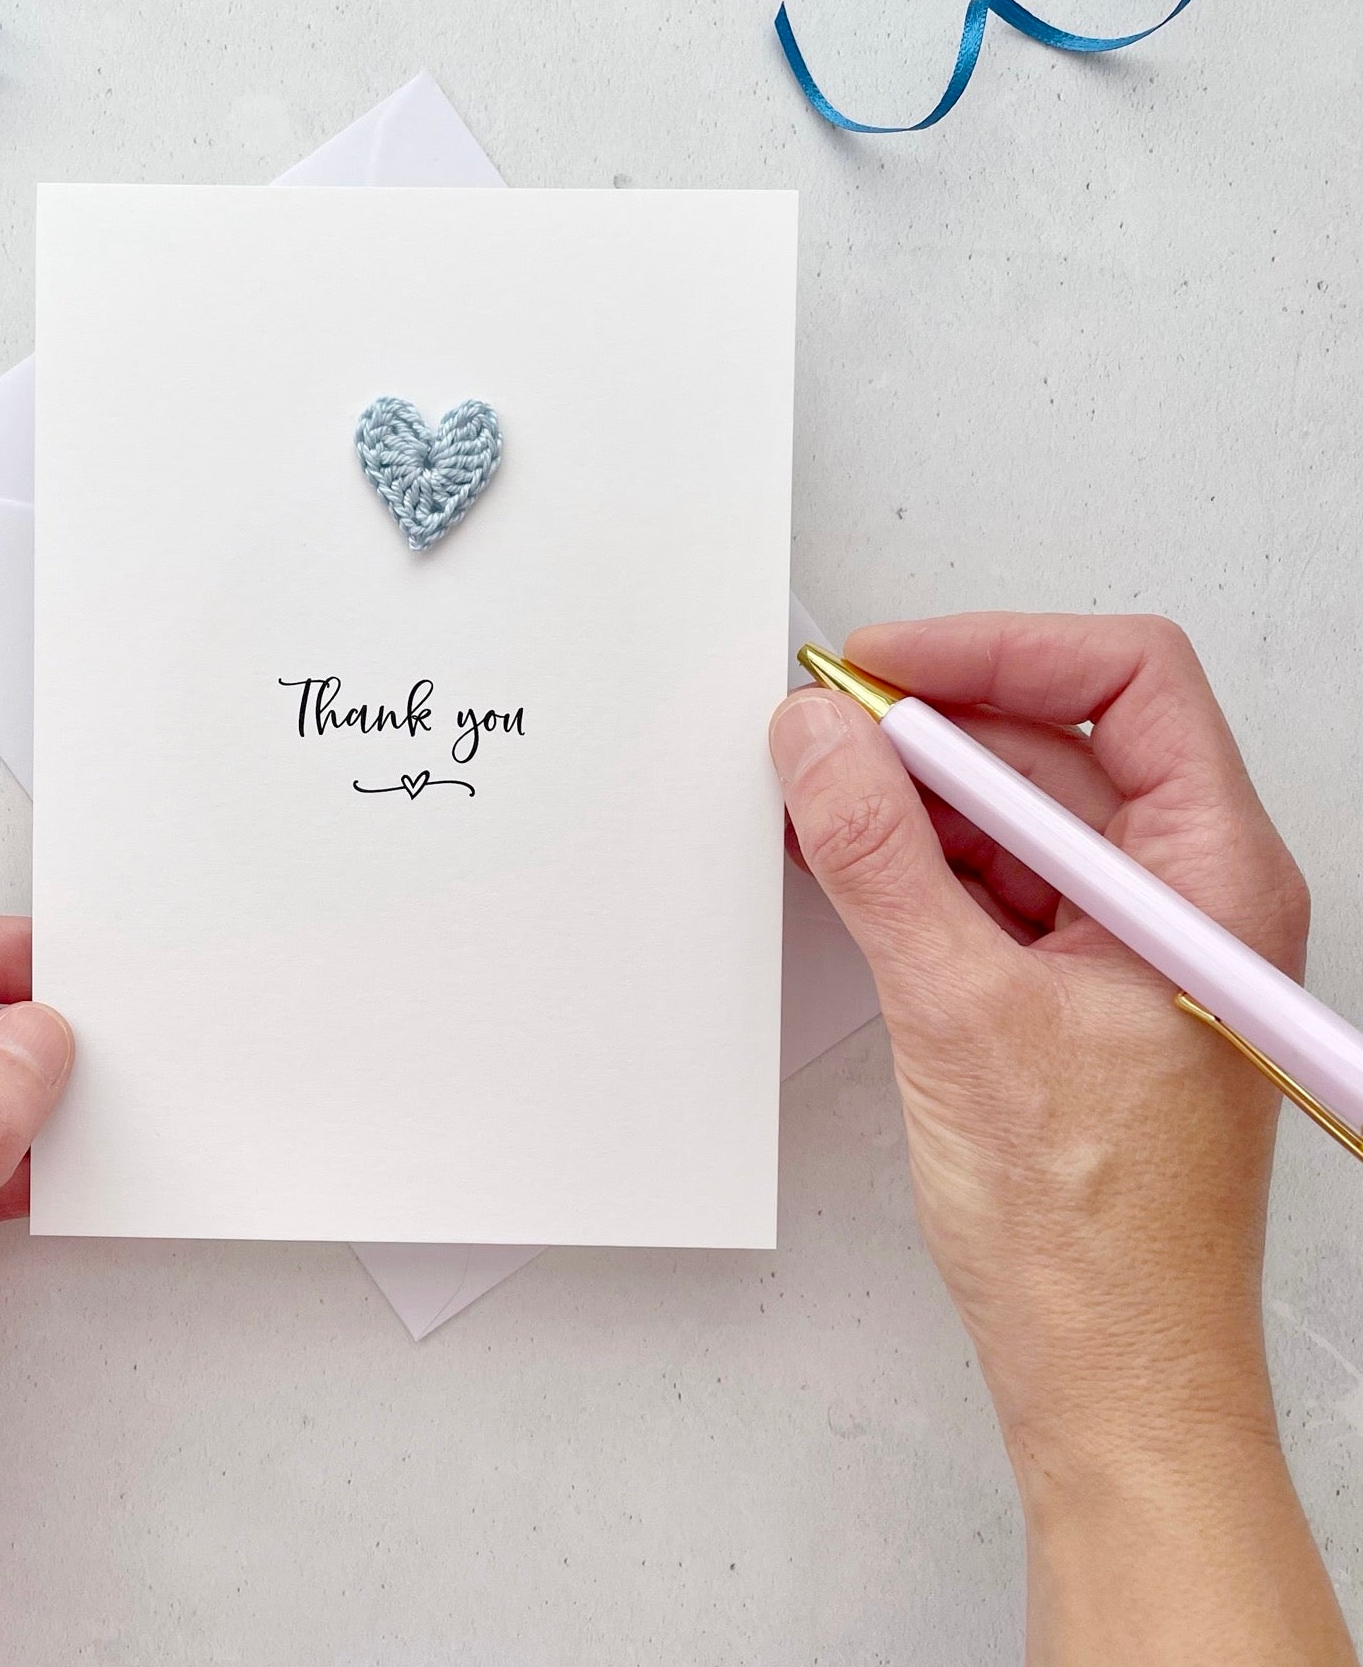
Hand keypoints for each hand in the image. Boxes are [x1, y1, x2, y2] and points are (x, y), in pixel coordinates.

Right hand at [769, 614, 1352, 1664]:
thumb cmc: (1095, 1233)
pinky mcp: (1074, 986)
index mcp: (1211, 879)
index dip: (998, 649)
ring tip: (813, 795)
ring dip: (913, 794)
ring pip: (1016, 811)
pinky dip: (916, 861)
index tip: (881, 664)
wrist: (1109, 1375)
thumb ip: (880, 856)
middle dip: (932, 722)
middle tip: (817, 728)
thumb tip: (818, 739)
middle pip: (1061, 740)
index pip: (1127, 683)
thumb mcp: (962, 1012)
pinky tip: (843, 860)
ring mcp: (1128, 941)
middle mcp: (1184, 894)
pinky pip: (992, 880)